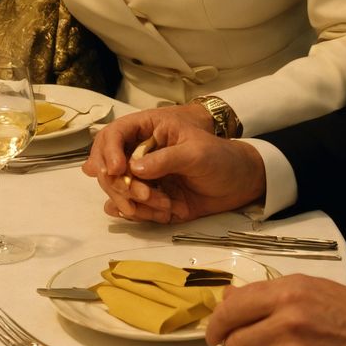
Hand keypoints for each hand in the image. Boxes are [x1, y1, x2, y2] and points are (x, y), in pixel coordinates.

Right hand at [83, 107, 264, 224]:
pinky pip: (131, 208)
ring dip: (133, 203)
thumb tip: (133, 167)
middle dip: (121, 184)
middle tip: (145, 195)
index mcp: (147, 130)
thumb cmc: (220, 158)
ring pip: (117, 190)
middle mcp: (139, 152)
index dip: (108, 151)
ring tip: (165, 206)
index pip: (114, 134)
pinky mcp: (149, 198)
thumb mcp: (196, 153)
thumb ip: (165, 159)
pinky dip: (141, 215)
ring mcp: (143, 177)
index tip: (117, 170)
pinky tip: (161, 213)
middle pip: (107, 166)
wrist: (239, 185)